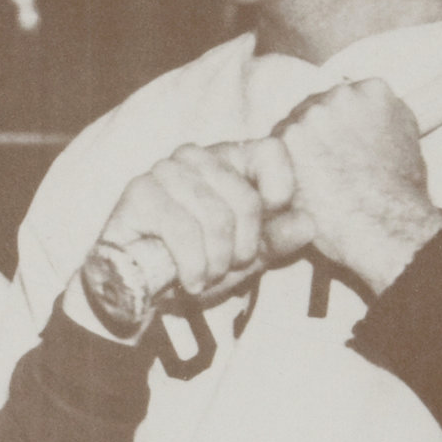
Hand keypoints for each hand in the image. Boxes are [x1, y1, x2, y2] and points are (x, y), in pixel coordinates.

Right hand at [77, 139, 309, 338]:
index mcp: (227, 160)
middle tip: (226, 269)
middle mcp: (196, 155)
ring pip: (217, 218)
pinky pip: (185, 231)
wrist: (133, 290)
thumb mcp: (244, 257)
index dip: (279, 193)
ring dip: (216, 263)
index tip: (265, 234)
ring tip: (204, 277)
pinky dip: (193, 266)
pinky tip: (188, 280)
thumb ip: (276, 240)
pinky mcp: (140, 192)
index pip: (271, 151)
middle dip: (243, 249)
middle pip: (247, 198)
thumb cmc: (191, 264)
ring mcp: (165, 170)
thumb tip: (308, 223)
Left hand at [269, 78, 441, 295]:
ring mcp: (310, 114)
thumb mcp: (408, 141)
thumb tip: (369, 115)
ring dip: (297, 151)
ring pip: (292, 127)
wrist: (384, 224)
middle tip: (325, 167)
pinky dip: (282, 168)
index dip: (340, 126)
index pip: (345, 98)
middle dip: (317, 135)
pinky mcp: (286, 139)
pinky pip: (273, 150)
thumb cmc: (401, 192)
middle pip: (315, 108)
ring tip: (315, 182)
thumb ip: (384, 118)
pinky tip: (300, 188)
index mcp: (373, 90)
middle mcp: (340, 94)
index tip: (342, 147)